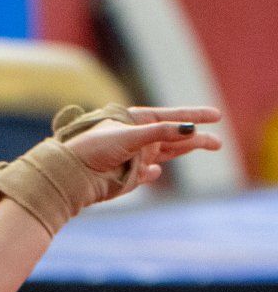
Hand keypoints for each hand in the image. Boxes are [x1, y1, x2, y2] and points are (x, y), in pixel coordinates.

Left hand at [69, 105, 224, 195]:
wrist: (73, 174)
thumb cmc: (97, 147)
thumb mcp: (132, 135)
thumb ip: (161, 132)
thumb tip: (189, 130)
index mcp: (140, 120)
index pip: (175, 116)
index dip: (196, 115)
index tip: (217, 115)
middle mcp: (141, 137)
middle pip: (176, 137)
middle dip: (198, 138)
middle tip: (218, 143)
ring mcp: (137, 157)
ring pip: (169, 153)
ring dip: (186, 151)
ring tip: (207, 146)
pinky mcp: (131, 176)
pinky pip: (149, 174)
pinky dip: (153, 174)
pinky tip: (153, 171)